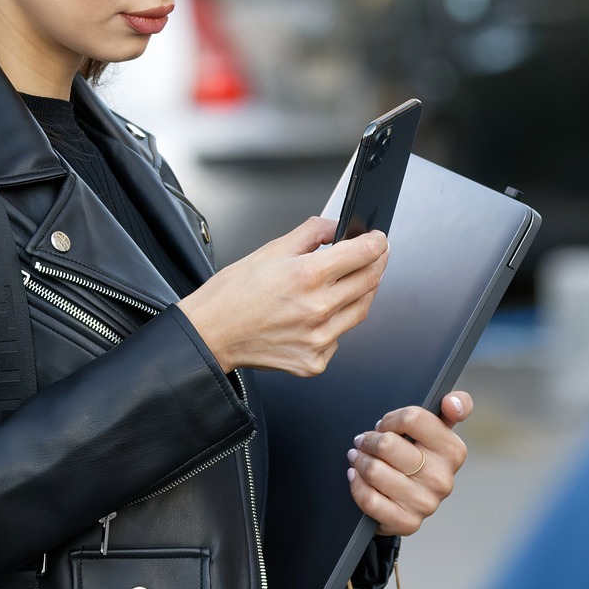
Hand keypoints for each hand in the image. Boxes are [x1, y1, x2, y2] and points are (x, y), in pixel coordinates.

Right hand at [177, 217, 387, 374]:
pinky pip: (339, 337)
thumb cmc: (232, 295)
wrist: (210, 334)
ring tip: (351, 281)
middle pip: (369, 281)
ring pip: (361, 310)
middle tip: (374, 255)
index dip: (377, 242)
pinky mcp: (315, 361)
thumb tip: (335, 227)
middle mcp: (318, 309)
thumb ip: (310, 233)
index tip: (378, 239)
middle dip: (376, 263)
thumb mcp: (270, 250)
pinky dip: (337, 322)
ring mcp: (319, 339)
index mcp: (307, 276)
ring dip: (363, 291)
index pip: (362, 254)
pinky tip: (320, 314)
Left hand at [347, 391, 472, 536]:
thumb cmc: (419, 456)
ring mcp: (425, 503)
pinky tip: (357, 476)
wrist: (409, 500)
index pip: (412, 418)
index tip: (386, 426)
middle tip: (365, 441)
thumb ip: (453, 406)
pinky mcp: (407, 522)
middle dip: (369, 440)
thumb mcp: (437, 429)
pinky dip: (356, 484)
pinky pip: (369, 498)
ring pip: (374, 470)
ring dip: (359, 460)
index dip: (390, 419)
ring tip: (358, 457)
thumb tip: (453, 402)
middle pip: (387, 444)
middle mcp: (443, 479)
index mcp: (453, 451)